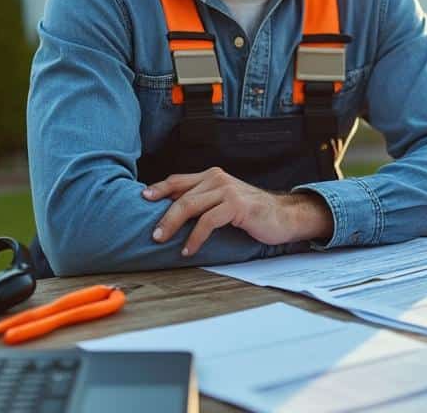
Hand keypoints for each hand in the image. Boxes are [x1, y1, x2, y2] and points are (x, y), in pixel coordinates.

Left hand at [142, 168, 333, 255]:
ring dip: (173, 225)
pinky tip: (189, 249)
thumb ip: (203, 201)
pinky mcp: (237, 205)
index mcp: (212, 176)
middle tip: (153, 234)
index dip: (159, 188)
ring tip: (162, 240)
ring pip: (191, 206)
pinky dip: (195, 237)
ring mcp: (228, 190)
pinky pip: (208, 221)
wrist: (284, 216)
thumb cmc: (252, 213)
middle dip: (163, 216)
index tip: (143, 198)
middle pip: (181, 196)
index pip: (179, 180)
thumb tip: (173, 212)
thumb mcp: (224, 202)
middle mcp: (218, 179)